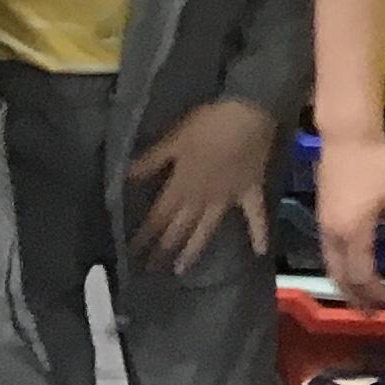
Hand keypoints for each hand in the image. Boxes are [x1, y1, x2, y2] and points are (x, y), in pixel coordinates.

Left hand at [127, 99, 275, 274]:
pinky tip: (260, 251)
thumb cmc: (208, 123)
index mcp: (181, 185)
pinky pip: (255, 216)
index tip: (131, 252)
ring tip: (182, 270)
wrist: (248, 114)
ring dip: (194, 249)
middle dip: (163, 248)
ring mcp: (228, 198)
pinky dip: (258, 233)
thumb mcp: (174, 139)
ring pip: (207, 228)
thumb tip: (124, 178)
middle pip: (179, 227)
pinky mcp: (250, 192)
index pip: (158, 216)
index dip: (144, 234)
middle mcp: (202, 198)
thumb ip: (151, 161)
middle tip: (151, 269)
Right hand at [314, 135, 384, 309]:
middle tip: (371, 313)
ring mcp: (323, 227)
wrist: (346, 138)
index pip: (363, 276)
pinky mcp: (321, 217)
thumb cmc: (377, 166)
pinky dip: (339, 269)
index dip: (376, 293)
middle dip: (356, 298)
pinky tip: (351, 268)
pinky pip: (327, 254)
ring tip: (360, 298)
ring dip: (345, 286)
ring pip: (330, 267)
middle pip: (341, 278)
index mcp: (353, 234)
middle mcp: (332, 236)